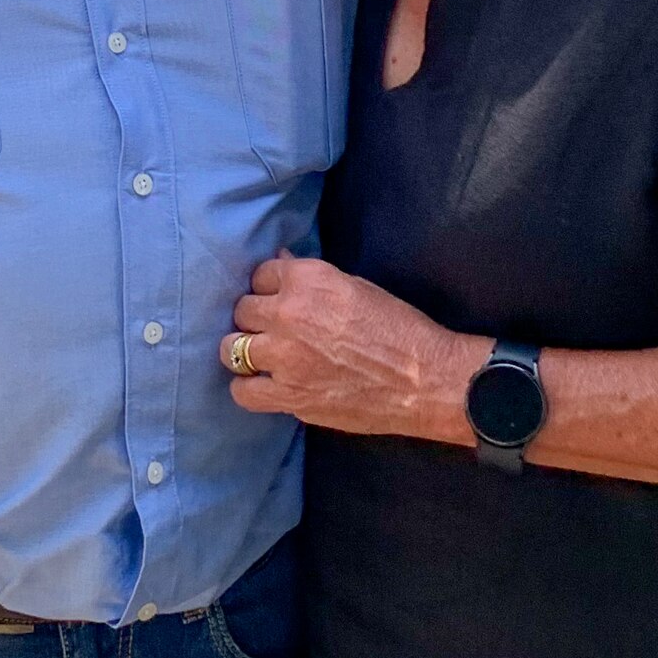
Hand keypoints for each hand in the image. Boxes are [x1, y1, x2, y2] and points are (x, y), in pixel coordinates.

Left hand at [225, 254, 481, 442]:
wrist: (425, 380)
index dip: (271, 289)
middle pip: (242, 309)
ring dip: (245, 350)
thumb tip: (280, 262)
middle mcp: (288, 314)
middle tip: (275, 331)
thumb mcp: (356, 287)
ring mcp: (284, 357)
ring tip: (262, 357)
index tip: (281, 301)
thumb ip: (310, 279)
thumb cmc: (399, 328)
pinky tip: (263, 385)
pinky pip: (243, 391)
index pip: (261, 275)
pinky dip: (248, 388)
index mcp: (308, 279)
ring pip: (232, 348)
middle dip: (256, 318)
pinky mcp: (289, 395)